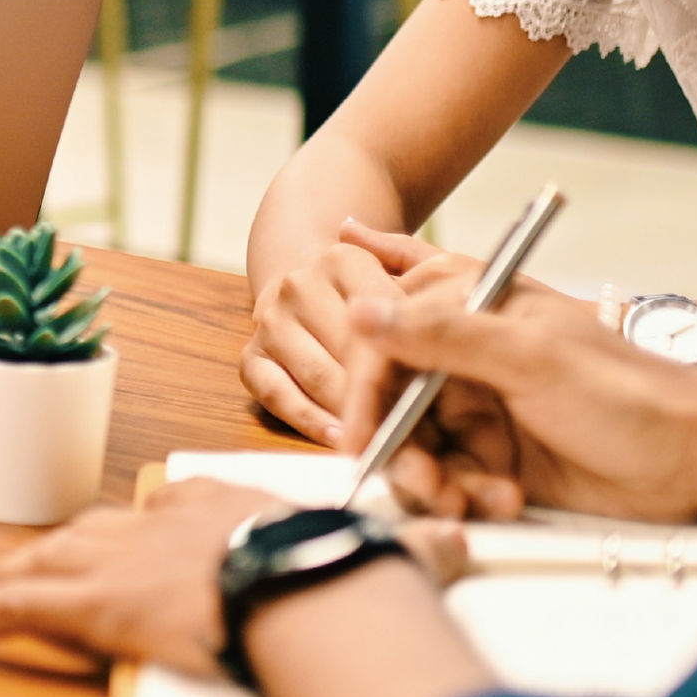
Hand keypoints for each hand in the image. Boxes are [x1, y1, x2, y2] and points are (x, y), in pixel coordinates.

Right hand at [0, 477, 246, 673]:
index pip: (17, 607)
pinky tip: (145, 515)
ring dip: (59, 543)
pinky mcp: (204, 500)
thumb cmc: (244, 646)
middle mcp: (118, 558)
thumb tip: (127, 675)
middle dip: (2, 574)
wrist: (295, 582)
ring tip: (45, 553)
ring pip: (90, 527)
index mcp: (103, 603)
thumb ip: (148, 665)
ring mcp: (160, 523)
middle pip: (42, 560)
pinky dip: (144, 512)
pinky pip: (161, 500)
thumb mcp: (182, 677)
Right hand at [242, 221, 436, 440]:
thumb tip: (446, 308)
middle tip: (417, 427)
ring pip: (316, 377)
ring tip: (386, 438)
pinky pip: (277, 396)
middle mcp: (298, 284)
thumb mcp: (416, 276)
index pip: (379, 315)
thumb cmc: (381, 295)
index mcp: (342, 259)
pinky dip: (309, 421)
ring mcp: (269, 321)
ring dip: (352, 412)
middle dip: (384, 392)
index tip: (433, 392)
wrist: (313, 291)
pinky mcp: (250, 357)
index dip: (406, 356)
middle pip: (347, 349)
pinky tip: (339, 437)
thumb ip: (432, 286)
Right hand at [338, 276, 696, 522]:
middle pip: (393, 405)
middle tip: (426, 486)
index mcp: (471, 310)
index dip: (365, 393)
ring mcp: (482, 409)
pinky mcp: (497, 458)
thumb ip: (441, 335)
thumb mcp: (528, 358)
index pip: (385, 344)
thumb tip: (361, 310)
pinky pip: (452, 481)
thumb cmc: (625, 393)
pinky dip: (469, 497)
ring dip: (434, 482)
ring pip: (418, 450)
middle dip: (402, 450)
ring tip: (470, 501)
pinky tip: (508, 500)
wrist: (696, 457)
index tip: (359, 437)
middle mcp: (467, 357)